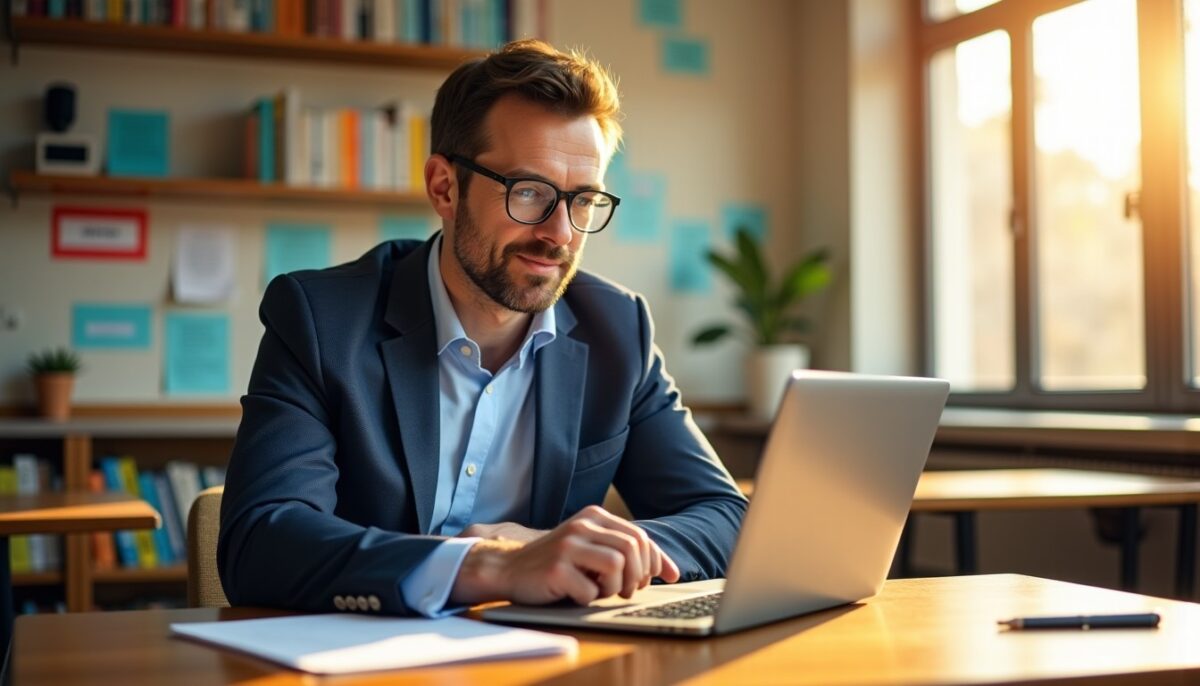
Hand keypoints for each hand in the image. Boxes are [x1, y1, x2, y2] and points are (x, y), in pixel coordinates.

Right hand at [449, 505, 680, 606]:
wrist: (509, 568)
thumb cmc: (558, 563)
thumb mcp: (592, 548)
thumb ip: (626, 553)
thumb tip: (671, 571)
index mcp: (594, 516)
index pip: (640, 537)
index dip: (656, 561)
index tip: (661, 579)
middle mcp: (582, 525)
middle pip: (633, 548)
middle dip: (638, 576)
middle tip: (627, 591)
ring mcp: (568, 545)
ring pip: (617, 565)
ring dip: (616, 587)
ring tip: (603, 592)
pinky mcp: (555, 568)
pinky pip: (590, 590)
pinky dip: (589, 599)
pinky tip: (576, 594)